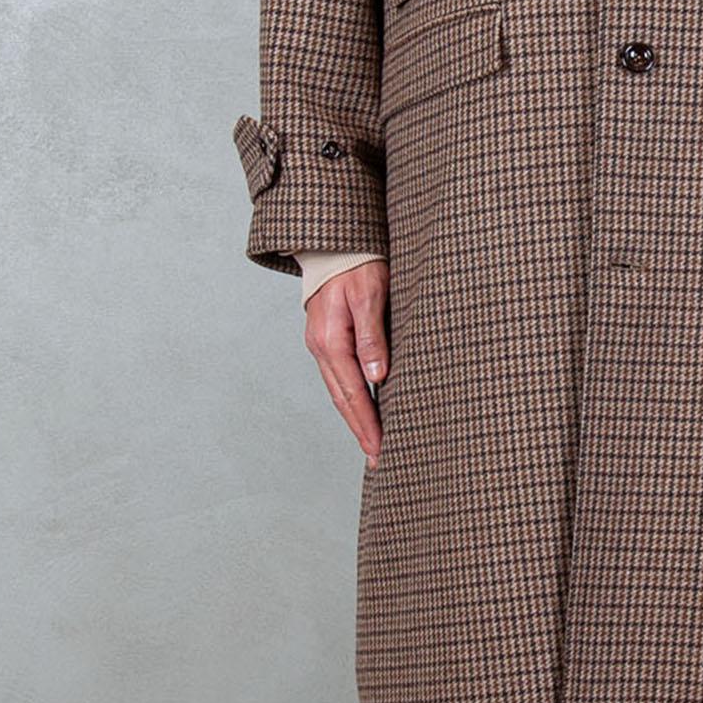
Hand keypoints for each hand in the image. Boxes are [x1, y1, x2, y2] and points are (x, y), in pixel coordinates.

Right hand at [303, 260, 390, 468]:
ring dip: (356, 418)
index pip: (352, 392)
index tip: (380, 448)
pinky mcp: (328, 339)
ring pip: (339, 390)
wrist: (335, 243)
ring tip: (373, 443)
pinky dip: (351, 398)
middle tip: (379, 458)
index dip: (367, 423)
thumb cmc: (358, 264)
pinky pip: (339, 377)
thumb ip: (372, 335)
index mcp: (331, 340)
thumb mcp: (370, 294)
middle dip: (361, 430)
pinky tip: (363, 408)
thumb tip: (378, 376)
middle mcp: (321, 347)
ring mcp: (322, 344)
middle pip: (342, 399)